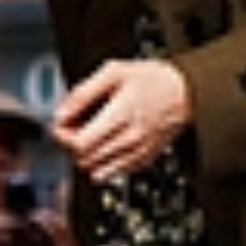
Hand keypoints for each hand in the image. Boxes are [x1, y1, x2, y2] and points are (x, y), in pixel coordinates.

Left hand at [52, 58, 191, 182]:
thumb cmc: (151, 80)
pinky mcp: (143, 161)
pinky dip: (102, 164)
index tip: (62, 125)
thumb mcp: (114, 71)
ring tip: (89, 137)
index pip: (80, 144)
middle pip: (85, 158)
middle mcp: (130, 139)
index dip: (63, 136)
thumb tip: (61, 113)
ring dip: (86, 156)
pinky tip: (104, 145)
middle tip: (74, 128)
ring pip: (96, 170)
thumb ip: (83, 92)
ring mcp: (138, 152)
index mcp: (121, 115)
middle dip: (72, 145)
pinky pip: (113, 173)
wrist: (184, 93)